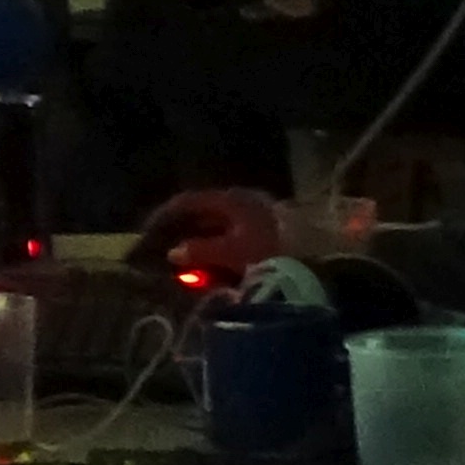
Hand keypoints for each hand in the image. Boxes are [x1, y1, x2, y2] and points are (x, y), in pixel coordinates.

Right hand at [132, 187, 292, 279]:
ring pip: (219, 227)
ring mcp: (259, 217)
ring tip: (185, 260)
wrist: (316, 264)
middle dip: (183, 230)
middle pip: (204, 213)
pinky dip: (219, 250)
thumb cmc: (269, 253)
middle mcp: (245, 202)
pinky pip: (235, 238)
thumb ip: (198, 250)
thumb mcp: (229, 252)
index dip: (166, 215)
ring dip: (201, 242)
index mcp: (233, 199)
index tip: (148, 231)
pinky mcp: (269, 235)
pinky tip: (213, 265)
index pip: (189, 200)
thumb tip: (174, 253)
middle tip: (165, 247)